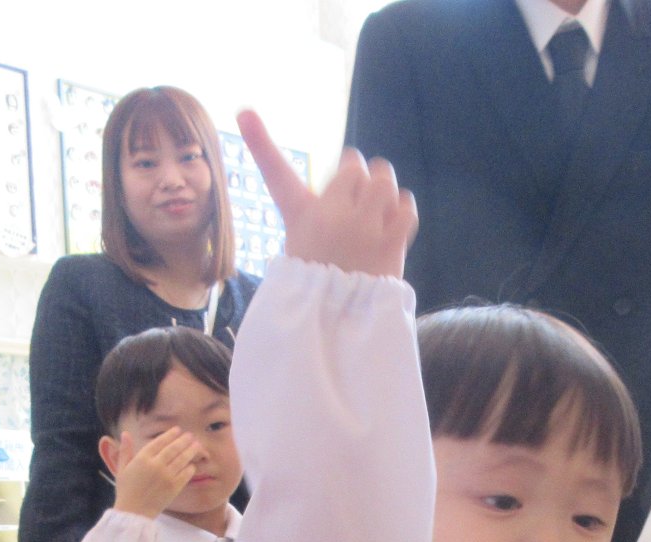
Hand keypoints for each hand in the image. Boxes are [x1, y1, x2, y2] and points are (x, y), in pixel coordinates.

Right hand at [111, 428, 201, 519]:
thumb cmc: (126, 490)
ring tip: (197, 445)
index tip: (177, 430)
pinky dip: (190, 467)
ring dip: (191, 450)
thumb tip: (125, 433)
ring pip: (182, 459)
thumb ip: (125, 450)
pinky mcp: (174, 487)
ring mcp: (166, 476)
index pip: (160, 441)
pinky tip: (192, 464)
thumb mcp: (121, 468)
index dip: (170, 434)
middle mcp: (156, 465)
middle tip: (191, 436)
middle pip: (174, 448)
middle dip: (184, 440)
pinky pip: (186, 474)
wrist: (134, 512)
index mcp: (142, 458)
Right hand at [237, 109, 417, 278]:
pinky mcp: (390, 245)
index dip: (258, 140)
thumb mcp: (300, 239)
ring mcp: (364, 230)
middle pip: (357, 164)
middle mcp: (332, 217)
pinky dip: (402, 209)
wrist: (339, 320)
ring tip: (375, 211)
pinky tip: (390, 223)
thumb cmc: (318, 277)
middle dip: (361, 174)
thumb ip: (315, 208)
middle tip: (358, 198)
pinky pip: (406, 206)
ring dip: (384, 190)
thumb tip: (319, 207)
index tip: (243, 112)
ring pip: (385, 181)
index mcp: (302, 215)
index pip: (276, 173)